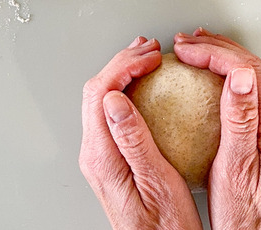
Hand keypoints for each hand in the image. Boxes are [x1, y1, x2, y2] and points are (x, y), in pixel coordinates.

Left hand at [79, 37, 201, 229]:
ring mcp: (100, 157)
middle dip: (122, 62)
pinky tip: (144, 87)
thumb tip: (114, 99)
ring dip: (122, 74)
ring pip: (100, 100)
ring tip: (146, 59)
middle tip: (150, 49)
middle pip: (96, 92)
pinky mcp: (110, 160)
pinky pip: (110, 114)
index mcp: (103, 157)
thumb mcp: (157, 181)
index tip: (153, 56)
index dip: (125, 66)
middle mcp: (95, 155)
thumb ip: (133, 139)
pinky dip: (126, 90)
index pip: (101, 93)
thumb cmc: (165, 226)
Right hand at [174, 28, 260, 229]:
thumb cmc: (246, 215)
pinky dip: (226, 76)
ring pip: (252, 77)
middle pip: (253, 68)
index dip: (215, 53)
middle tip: (185, 43)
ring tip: (195, 49)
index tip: (186, 50)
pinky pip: (249, 92)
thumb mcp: (236, 169)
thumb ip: (240, 121)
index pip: (249, 72)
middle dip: (217, 48)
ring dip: (223, 58)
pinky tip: (209, 77)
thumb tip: (241, 77)